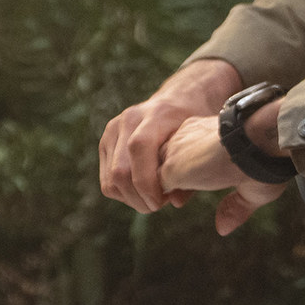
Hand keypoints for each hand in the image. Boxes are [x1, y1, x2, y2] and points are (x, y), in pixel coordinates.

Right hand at [98, 58, 239, 212]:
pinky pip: (107, 181)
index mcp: (154, 115)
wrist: (178, 100)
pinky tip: (142, 189)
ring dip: (131, 199)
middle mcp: (127, 120)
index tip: (163, 202)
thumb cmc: (193, 125)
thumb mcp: (199, 143)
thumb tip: (176, 202)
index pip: (138, 149)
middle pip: (119, 172)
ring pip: (110, 181)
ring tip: (153, 196)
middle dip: (139, 199)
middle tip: (158, 204)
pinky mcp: (105, 143)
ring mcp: (112, 131)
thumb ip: (189, 172)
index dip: (147, 183)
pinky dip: (124, 193)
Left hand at [157, 104, 293, 237]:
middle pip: (157, 161)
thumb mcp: (251, 184)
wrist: (259, 142)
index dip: (178, 176)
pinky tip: (161, 205)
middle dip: (158, 184)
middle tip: (162, 201)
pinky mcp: (170, 169)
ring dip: (151, 193)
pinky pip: (150, 189)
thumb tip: (223, 228)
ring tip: (158, 205)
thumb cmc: (264, 158)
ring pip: (148, 174)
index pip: (179, 153)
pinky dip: (153, 200)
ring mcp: (174, 153)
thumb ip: (235, 205)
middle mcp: (183, 137)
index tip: (185, 192)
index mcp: (202, 133)